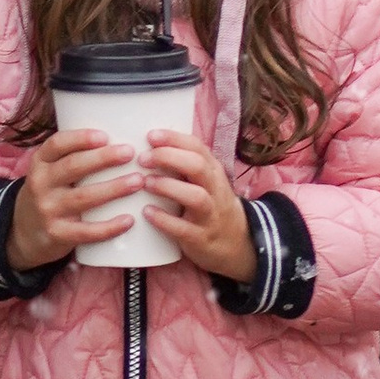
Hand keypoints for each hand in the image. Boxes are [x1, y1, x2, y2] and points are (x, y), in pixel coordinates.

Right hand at [7, 126, 140, 271]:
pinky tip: (128, 219)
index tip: (105, 136)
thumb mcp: (50, 171)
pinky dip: (109, 227)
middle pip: (73, 167)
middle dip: (103, 158)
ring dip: (113, 188)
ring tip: (137, 181)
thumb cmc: (49, 193)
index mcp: (40, 162)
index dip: (81, 138)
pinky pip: (86, 231)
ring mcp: (48, 210)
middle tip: (129, 153)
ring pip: (83, 197)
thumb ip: (73, 157)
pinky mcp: (57, 234)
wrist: (24, 233)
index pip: (57, 144)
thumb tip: (119, 139)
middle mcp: (40, 183)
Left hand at [140, 132, 254, 286]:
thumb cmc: (211, 203)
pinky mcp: (201, 239)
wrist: (236, 242)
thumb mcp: (206, 180)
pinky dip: (164, 219)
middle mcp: (214, 190)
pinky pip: (184, 228)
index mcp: (213, 171)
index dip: (173, 139)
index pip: (197, 147)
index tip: (150, 136)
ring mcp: (210, 215)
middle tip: (143, 158)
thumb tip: (150, 143)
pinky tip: (147, 212)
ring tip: (146, 182)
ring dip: (168, 187)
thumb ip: (185, 163)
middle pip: (198, 167)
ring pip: (195, 197)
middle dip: (169, 158)